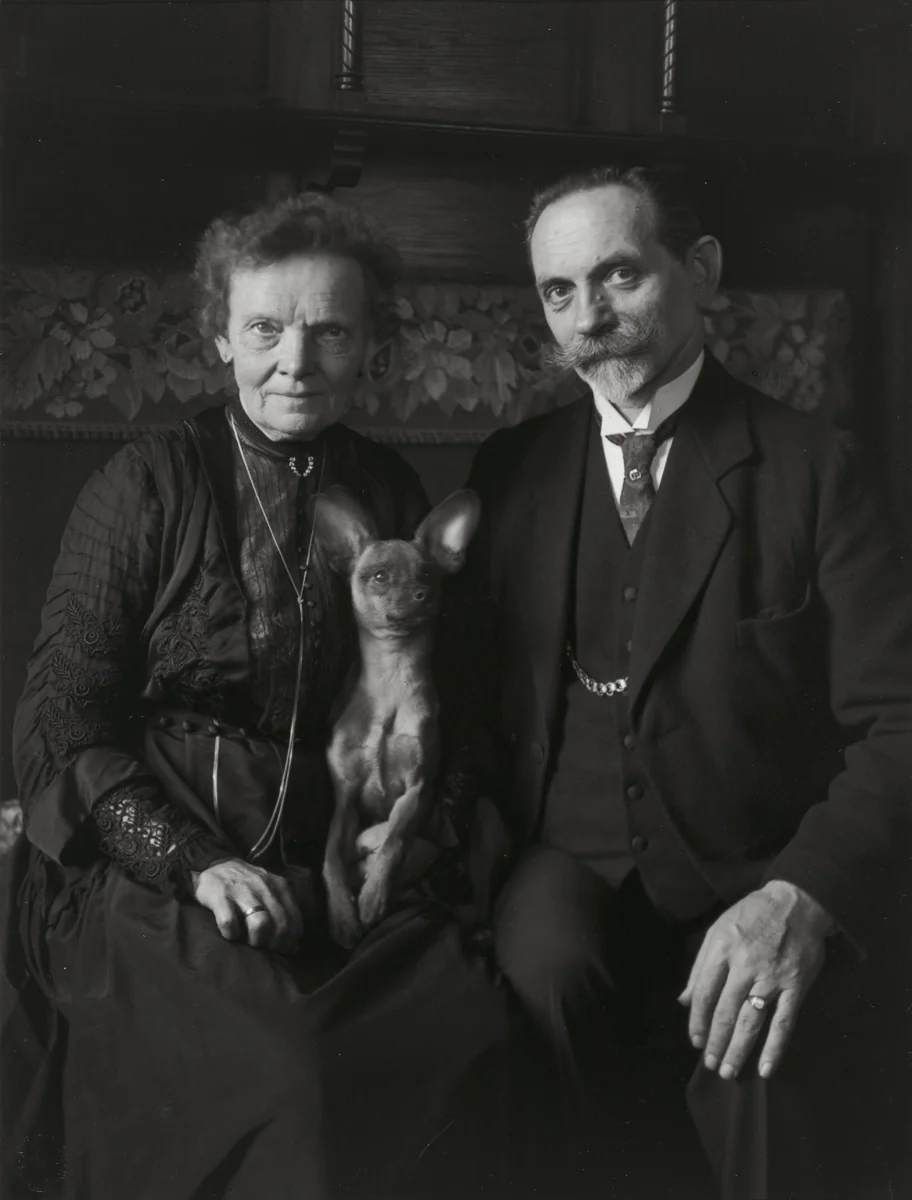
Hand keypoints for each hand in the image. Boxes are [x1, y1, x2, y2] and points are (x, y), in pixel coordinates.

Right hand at [193, 858, 302, 953]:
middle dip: (274, 943)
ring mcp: (242, 891)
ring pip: (260, 923)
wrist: (215, 864)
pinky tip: (230, 934)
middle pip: (280, 924)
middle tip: (264, 948)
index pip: (294, 920)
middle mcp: (264, 887)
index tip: (281, 948)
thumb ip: (283, 911)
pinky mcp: (221, 896)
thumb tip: (294, 946)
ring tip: (248, 943)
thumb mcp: (269, 890)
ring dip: (256, 940)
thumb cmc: (246, 883)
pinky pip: (229, 922)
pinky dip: (231, 933)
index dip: (289, 940)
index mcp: (279, 886)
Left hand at [679, 880, 834, 1079]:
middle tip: (711, 1064)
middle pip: (725, 1011)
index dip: (697, 1021)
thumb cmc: (752, 915)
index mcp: (722, 949)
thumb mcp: (718, 930)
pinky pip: (784, 1022)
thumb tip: (684, 1000)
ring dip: (738, 1049)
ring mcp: (772, 977)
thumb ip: (700, 966)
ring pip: (751, 1021)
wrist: (796, 902)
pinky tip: (765, 1068)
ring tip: (728, 1071)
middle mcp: (745, 965)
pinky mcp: (796, 986)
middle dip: (715, 1041)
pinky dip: (774, 1048)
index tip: (695, 1041)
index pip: (704, 993)